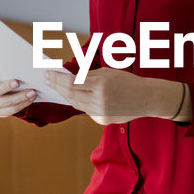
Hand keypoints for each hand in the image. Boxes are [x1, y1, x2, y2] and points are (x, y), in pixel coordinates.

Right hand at [0, 65, 36, 117]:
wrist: (10, 90)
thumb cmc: (8, 75)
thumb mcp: (8, 69)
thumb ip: (12, 64)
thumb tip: (29, 61)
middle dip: (5, 87)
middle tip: (17, 82)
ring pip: (3, 103)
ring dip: (19, 98)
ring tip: (32, 92)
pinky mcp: (0, 112)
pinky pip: (11, 110)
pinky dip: (23, 104)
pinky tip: (31, 98)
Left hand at [44, 67, 187, 125]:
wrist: (146, 98)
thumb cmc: (127, 82)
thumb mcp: (107, 73)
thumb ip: (88, 76)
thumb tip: (68, 78)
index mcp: (101, 84)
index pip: (72, 82)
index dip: (57, 78)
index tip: (47, 74)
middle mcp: (99, 100)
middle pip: (70, 94)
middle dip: (57, 86)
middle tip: (47, 79)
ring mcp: (100, 112)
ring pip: (76, 104)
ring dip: (65, 95)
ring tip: (57, 86)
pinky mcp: (102, 120)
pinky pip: (85, 110)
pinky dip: (79, 102)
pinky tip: (73, 96)